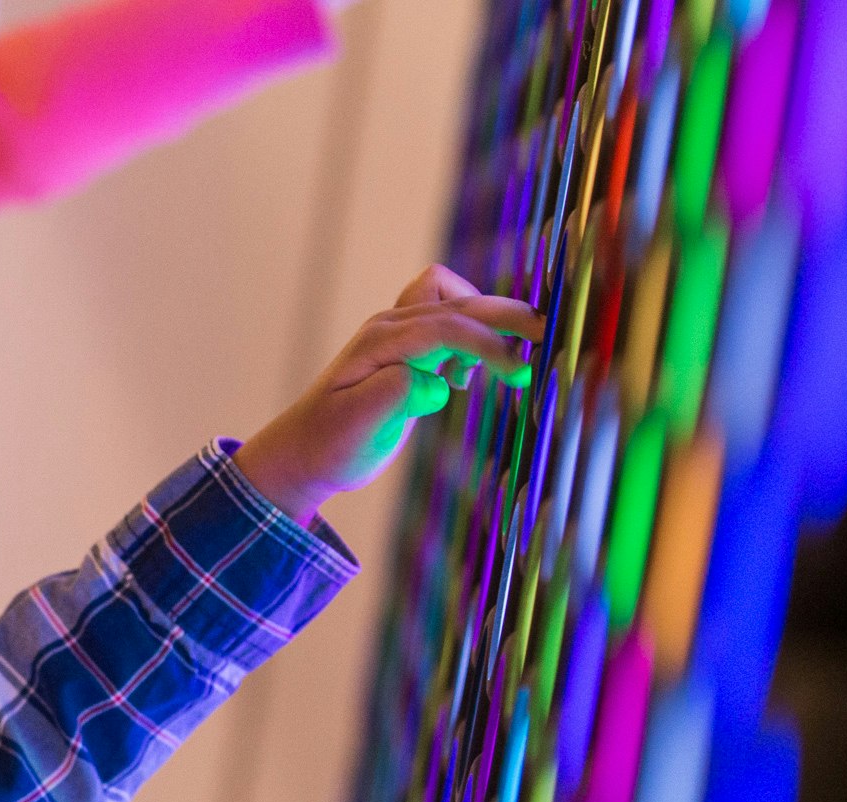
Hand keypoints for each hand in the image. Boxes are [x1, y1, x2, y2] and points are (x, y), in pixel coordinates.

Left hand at [233, 265, 541, 524]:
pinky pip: (445, 321)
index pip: (447, 326)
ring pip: (452, 302)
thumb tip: (436, 381)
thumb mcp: (359, 426)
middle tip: (545, 335)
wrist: (301, 455)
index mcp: (381, 344)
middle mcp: (389, 330)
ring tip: (501, 366)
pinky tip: (463, 378)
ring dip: (485, 323)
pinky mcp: (404, 351)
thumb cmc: (329, 445)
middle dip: (503, 314)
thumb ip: (397, 395)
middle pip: (457, 300)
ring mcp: (395, 337)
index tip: (520, 371)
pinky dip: (467, 337)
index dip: (489, 343)